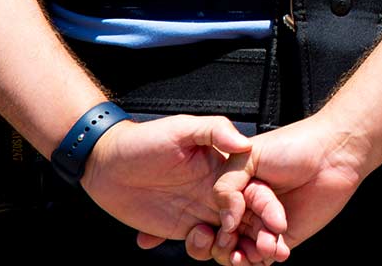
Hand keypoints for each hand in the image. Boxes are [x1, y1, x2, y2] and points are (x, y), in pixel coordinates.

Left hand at [79, 115, 284, 259]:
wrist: (105, 163)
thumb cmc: (145, 139)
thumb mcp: (182, 128)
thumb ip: (215, 131)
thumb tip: (244, 144)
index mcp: (225, 168)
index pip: (256, 191)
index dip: (269, 209)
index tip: (276, 225)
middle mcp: (217, 191)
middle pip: (249, 218)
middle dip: (261, 236)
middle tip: (266, 253)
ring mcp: (199, 211)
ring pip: (229, 236)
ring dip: (235, 248)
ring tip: (232, 255)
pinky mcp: (180, 228)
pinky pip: (202, 245)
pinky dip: (207, 251)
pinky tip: (200, 243)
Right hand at [207, 114, 370, 261]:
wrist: (333, 153)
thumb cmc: (293, 145)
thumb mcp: (248, 156)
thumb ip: (225, 186)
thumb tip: (226, 222)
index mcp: (234, 190)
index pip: (210, 217)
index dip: (207, 230)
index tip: (214, 230)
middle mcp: (247, 208)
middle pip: (223, 240)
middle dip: (225, 246)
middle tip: (233, 241)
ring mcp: (265, 224)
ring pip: (243, 252)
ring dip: (247, 254)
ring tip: (264, 242)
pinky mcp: (285, 237)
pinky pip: (267, 256)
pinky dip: (267, 256)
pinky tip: (276, 248)